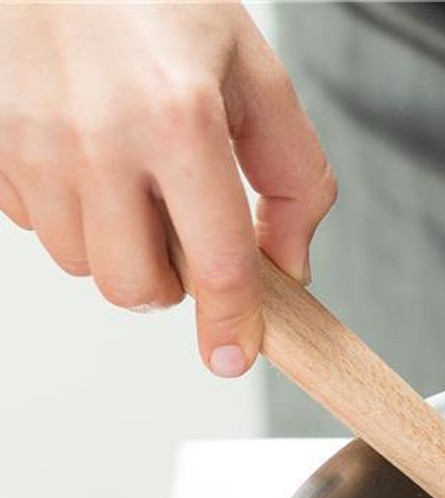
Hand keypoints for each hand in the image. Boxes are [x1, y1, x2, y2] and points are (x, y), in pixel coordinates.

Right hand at [0, 3, 335, 375]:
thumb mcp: (255, 72)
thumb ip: (291, 177)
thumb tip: (289, 264)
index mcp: (179, 120)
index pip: (215, 264)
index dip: (229, 323)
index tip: (231, 354)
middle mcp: (97, 136)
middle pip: (135, 287)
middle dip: (170, 282)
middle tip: (182, 231)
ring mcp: (29, 139)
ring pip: (81, 263)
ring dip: (115, 243)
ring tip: (131, 176)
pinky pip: (33, 222)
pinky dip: (66, 208)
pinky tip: (83, 152)